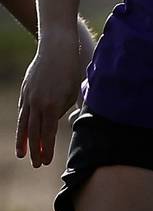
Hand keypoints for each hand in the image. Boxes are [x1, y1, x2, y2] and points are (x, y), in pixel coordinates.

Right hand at [16, 35, 82, 166]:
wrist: (56, 47)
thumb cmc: (70, 68)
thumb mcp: (72, 91)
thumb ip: (63, 109)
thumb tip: (55, 123)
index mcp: (52, 106)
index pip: (48, 134)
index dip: (47, 149)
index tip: (46, 162)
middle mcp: (38, 104)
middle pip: (34, 133)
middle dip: (35, 150)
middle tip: (36, 164)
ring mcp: (29, 97)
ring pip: (24, 124)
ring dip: (23, 141)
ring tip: (22, 154)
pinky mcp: (25, 90)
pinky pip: (23, 111)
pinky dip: (22, 123)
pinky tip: (23, 131)